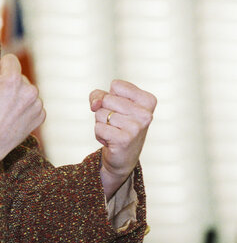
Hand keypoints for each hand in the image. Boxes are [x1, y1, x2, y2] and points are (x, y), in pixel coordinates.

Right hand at [0, 53, 44, 204]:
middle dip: (10, 84)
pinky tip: (13, 117)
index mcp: (13, 79)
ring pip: (27, 91)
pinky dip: (25, 109)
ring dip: (19, 96)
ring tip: (4, 110)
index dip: (0, 67)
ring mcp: (36, 104)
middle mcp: (28, 90)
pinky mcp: (40, 116)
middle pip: (19, 77)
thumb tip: (1, 72)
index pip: (10, 60)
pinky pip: (33, 105)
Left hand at [90, 80, 156, 198]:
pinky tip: (111, 141)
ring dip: (101, 123)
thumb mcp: (109, 103)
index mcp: (148, 100)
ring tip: (114, 132)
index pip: (116, 85)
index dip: (110, 96)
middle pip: (106, 99)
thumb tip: (95, 104)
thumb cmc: (117, 124)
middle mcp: (146, 114)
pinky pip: (98, 127)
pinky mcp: (125, 139)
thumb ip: (98, 95)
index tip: (120, 109)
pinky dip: (99, 134)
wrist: (123, 157)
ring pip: (100, 113)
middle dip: (104, 111)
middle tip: (116, 124)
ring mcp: (136, 127)